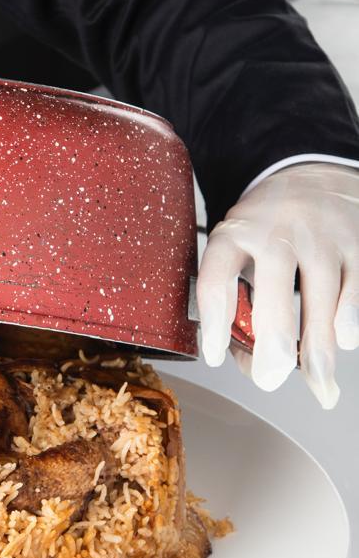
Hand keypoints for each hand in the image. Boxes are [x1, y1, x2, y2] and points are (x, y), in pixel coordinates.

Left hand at [196, 163, 358, 408]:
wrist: (312, 176)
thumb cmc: (267, 230)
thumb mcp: (238, 253)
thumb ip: (238, 305)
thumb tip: (249, 363)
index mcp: (235, 234)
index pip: (216, 277)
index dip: (213, 321)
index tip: (213, 355)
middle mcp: (277, 232)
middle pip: (274, 284)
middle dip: (273, 338)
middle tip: (269, 378)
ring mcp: (321, 236)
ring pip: (323, 294)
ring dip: (319, 344)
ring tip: (316, 381)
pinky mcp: (357, 244)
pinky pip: (356, 289)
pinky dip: (349, 320)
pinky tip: (343, 339)